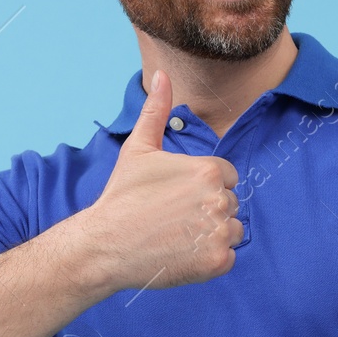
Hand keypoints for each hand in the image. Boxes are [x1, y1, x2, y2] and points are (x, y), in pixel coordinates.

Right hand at [85, 69, 242, 291]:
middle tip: (173, 217)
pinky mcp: (216, 262)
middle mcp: (219, 201)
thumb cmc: (122, 196)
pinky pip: (228, 257)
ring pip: (232, 230)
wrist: (105, 245)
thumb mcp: (139, 149)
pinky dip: (210, 259)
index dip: (202, 187)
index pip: (226, 177)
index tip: (176, 197)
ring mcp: (219, 234)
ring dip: (212, 234)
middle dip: (207, 210)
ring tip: (178, 235)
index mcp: (208, 171)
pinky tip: (182, 253)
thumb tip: (162, 74)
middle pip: (229, 203)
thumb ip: (157, 111)